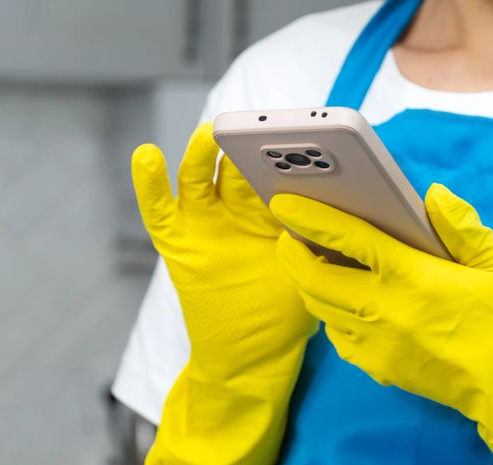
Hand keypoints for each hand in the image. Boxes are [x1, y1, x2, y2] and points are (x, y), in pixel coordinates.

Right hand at [132, 122, 316, 380]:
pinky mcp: (178, 243)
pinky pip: (159, 210)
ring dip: (201, 154)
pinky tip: (147, 156)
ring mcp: (206, 225)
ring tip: (209, 135)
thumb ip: (316, 237)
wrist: (253, 355)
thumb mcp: (311, 270)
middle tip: (255, 130)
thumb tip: (345, 199)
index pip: (276, 172)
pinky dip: (149, 184)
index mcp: (273, 212)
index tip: (300, 134)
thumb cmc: (287, 313)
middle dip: (246, 147)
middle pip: (236, 168)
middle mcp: (238, 211)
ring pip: (198, 179)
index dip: (285, 154)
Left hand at [271, 184, 492, 464]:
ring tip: (309, 259)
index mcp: (413, 276)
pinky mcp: (376, 366)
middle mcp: (386, 309)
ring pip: (319, 306)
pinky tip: (341, 298)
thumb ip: (460, 224)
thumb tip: (432, 194)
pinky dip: (330, 312)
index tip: (283, 202)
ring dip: (307, 280)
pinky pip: (336, 335)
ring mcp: (376, 342)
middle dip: (291, 251)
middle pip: (313, 276)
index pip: (347, 237)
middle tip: (289, 234)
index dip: (310, 217)